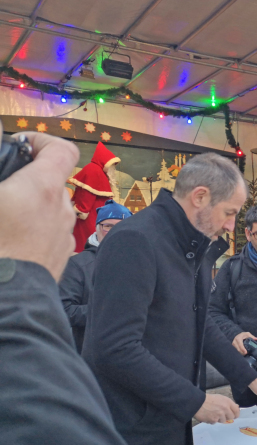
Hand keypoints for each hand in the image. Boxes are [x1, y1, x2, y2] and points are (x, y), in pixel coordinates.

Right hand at [0, 131, 78, 279]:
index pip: (62, 150)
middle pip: (51, 182)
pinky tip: (8, 240)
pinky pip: (47, 234)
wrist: (8, 303)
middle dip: (26, 180)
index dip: (43, 140)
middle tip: (3, 187)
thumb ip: (1, 172)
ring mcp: (62, 236)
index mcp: (43, 189)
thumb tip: (1, 153)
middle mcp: (61, 210)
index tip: (21, 144)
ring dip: (28, 207)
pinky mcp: (58, 259)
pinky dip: (32, 230)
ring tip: (2, 217)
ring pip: (49, 210)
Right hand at [194, 393, 239, 423]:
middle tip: (222, 415)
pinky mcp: (214, 420)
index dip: (236, 414)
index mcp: (227, 402)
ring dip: (219, 419)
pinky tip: (208, 416)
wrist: (198, 402)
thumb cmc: (209, 399)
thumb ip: (228, 403)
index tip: (235, 415)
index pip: (237, 411)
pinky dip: (212, 420)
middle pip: (231, 417)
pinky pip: (215, 422)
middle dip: (227, 417)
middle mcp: (225, 409)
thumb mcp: (220, 398)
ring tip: (213, 414)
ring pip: (223, 421)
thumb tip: (236, 407)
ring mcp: (220, 415)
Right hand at [233, 331, 256, 355]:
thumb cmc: (242, 335)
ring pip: (237, 351)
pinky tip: (243, 353)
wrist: (236, 335)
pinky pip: (236, 351)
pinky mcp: (233, 347)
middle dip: (243, 353)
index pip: (240, 345)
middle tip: (247, 354)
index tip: (246, 352)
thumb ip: (252, 336)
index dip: (243, 349)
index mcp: (238, 339)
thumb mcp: (247, 334)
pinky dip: (240, 353)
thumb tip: (256, 339)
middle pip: (238, 349)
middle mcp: (234, 342)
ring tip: (246, 354)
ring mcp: (233, 345)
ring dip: (241, 353)